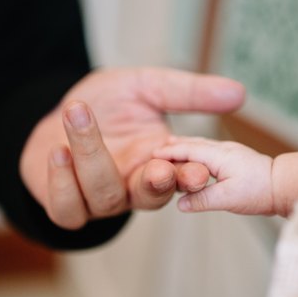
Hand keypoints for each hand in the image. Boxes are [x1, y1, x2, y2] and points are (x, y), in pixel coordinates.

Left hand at [20, 67, 245, 228]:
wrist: (61, 114)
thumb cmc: (107, 104)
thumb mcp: (148, 87)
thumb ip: (188, 93)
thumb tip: (238, 92)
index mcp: (158, 163)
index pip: (181, 178)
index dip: (190, 177)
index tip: (199, 169)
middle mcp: (132, 187)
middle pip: (150, 197)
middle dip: (156, 185)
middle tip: (159, 168)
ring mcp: (99, 201)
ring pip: (104, 195)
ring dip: (92, 156)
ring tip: (78, 112)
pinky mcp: (66, 207)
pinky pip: (67, 209)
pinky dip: (62, 182)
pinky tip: (59, 150)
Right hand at [153, 136, 274, 214]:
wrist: (284, 185)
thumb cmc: (259, 191)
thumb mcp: (227, 199)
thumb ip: (202, 200)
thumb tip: (180, 204)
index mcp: (218, 156)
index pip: (187, 151)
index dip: (169, 153)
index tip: (152, 155)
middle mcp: (224, 149)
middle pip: (193, 144)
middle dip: (174, 145)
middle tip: (157, 148)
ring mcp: (232, 152)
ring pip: (202, 145)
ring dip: (186, 146)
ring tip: (173, 147)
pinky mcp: (237, 158)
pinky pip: (211, 150)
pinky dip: (198, 150)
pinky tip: (198, 156)